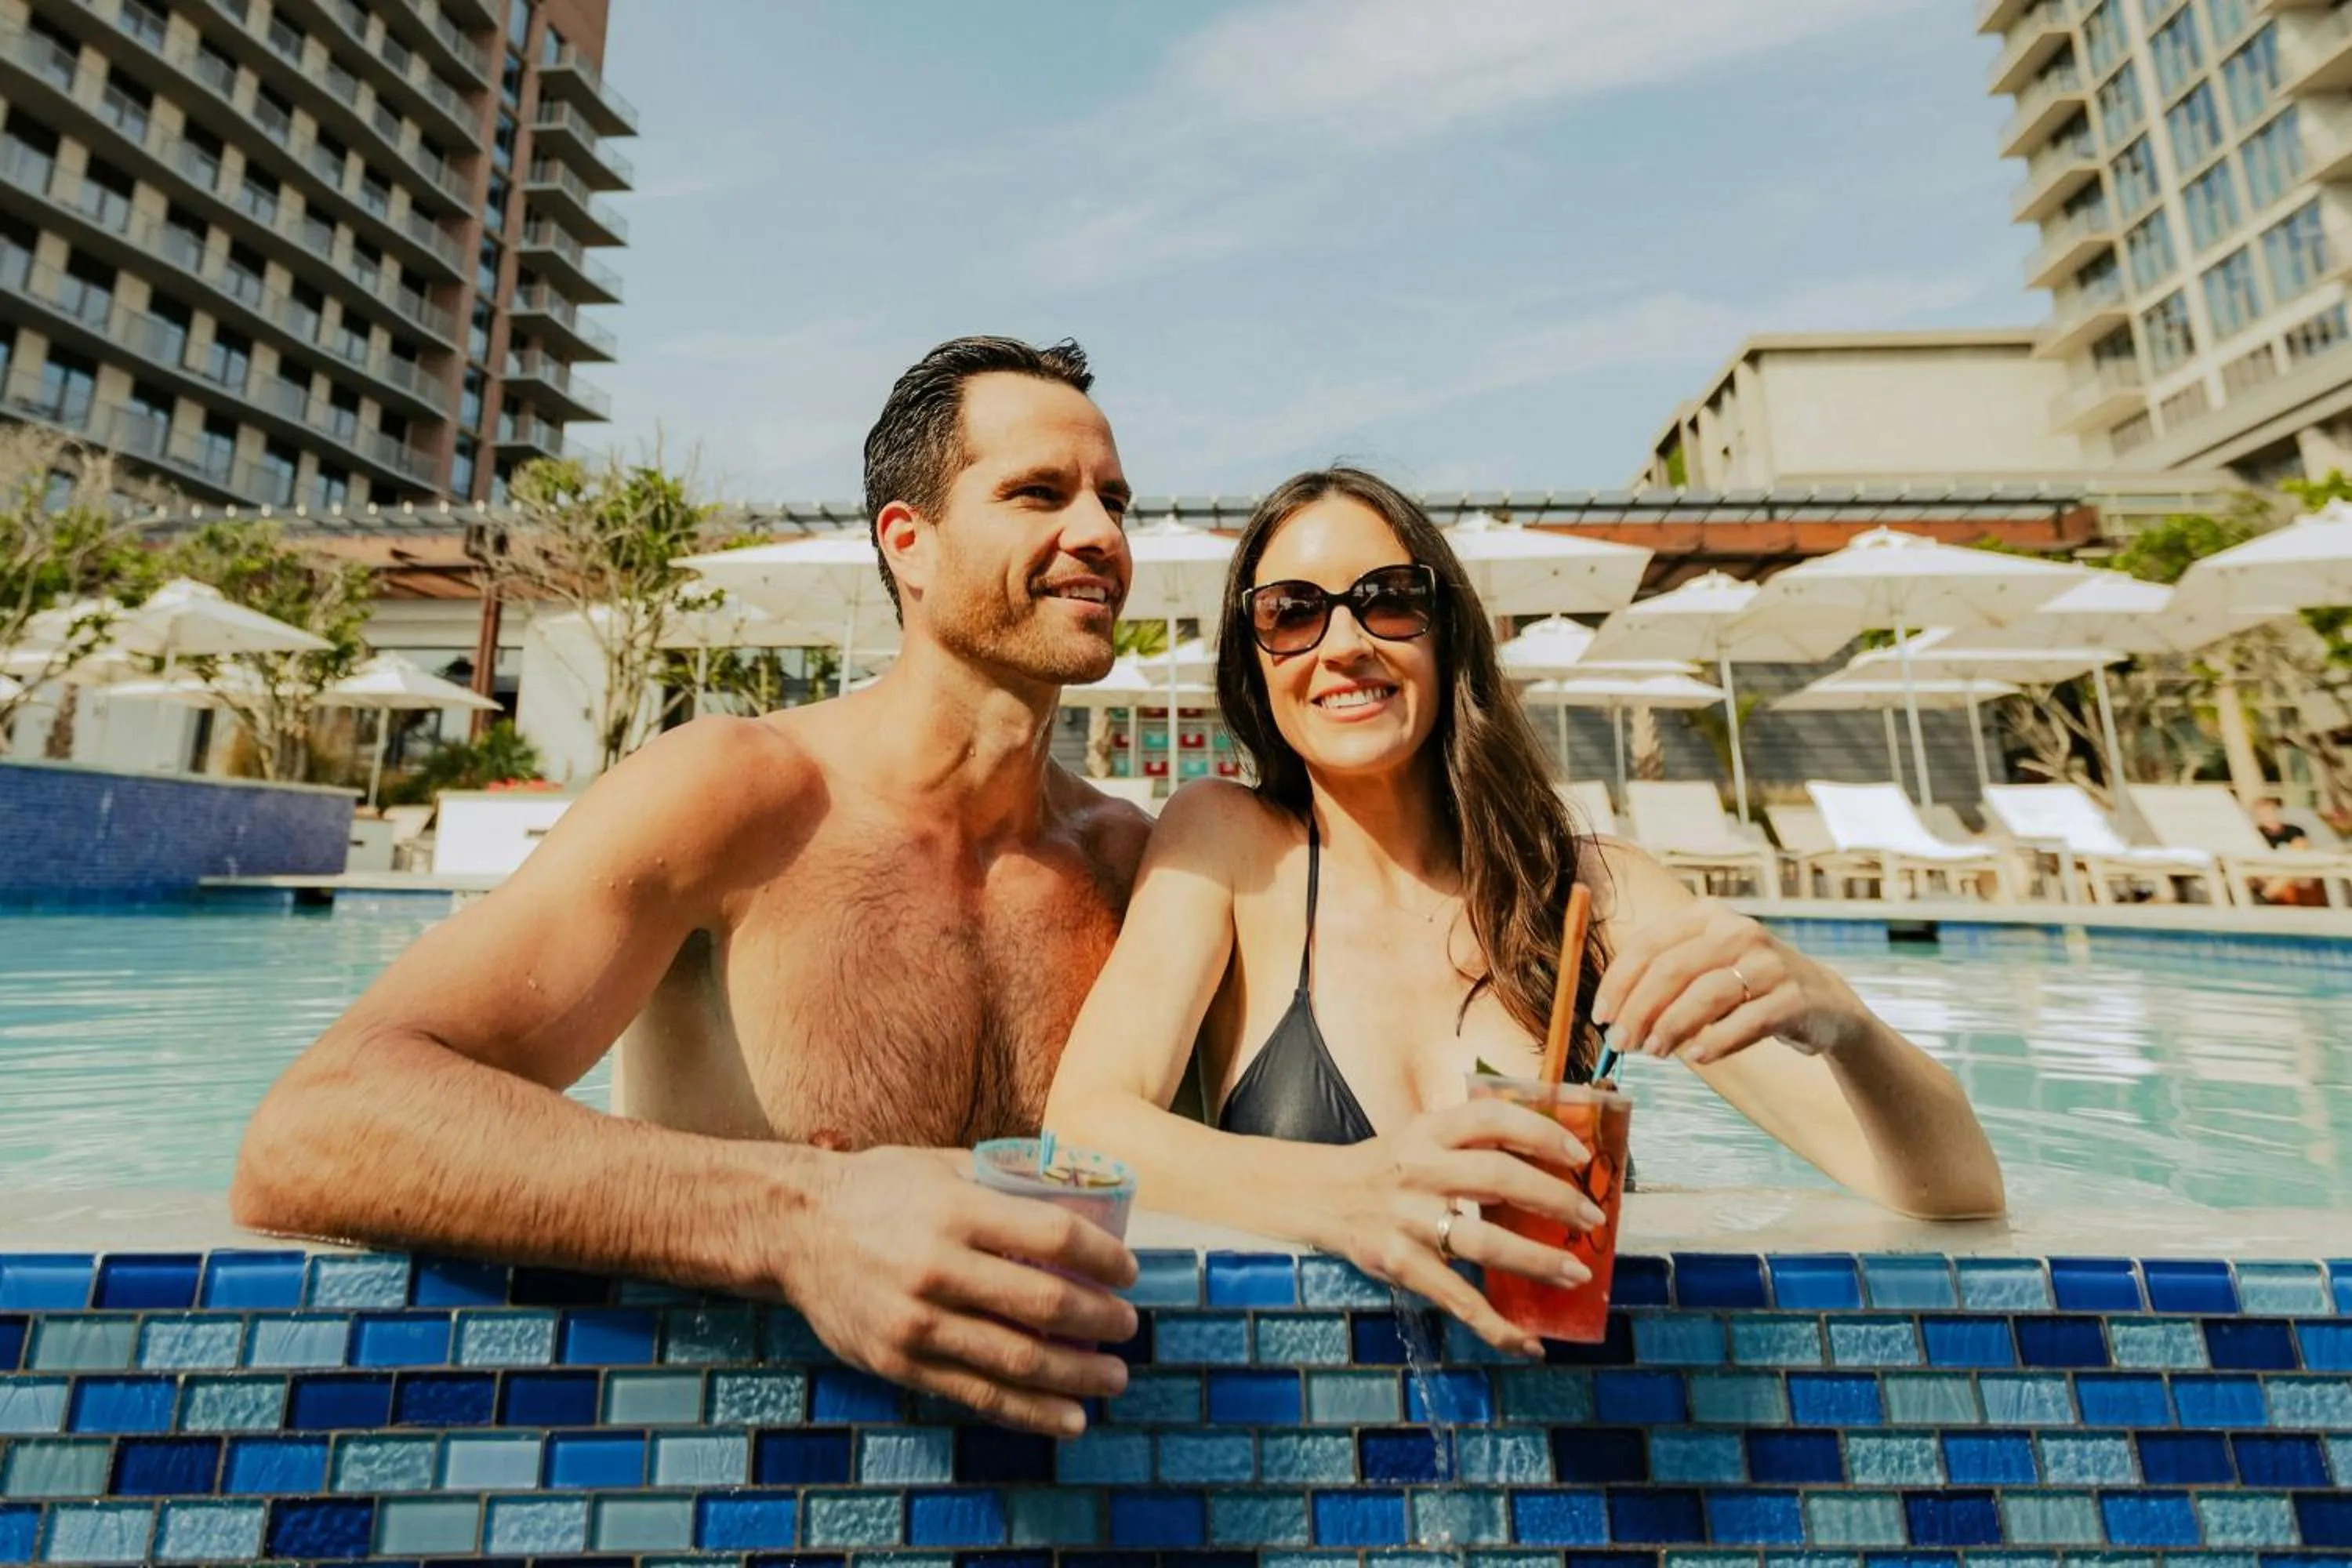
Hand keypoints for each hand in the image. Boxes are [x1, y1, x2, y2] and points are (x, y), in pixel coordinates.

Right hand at [776, 1146, 1138, 1435]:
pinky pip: (978, 1394)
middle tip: (1128, 1326)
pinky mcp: (899, 1362)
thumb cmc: (879, 1188)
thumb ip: (1005, 1181)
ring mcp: (917, 1322)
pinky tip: (1070, 1416)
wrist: (794, 1226)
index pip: (1054, 1238)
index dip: (1104, 1259)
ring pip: (1017, 1360)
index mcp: (956, 1211)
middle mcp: (938, 1269)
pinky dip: (1031, 1411)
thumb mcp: (942, 1166)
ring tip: (1113, 1378)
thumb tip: (1079, 1191)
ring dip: (1078, 1375)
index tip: (1129, 1271)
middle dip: (1100, 1321)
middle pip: (1044, 1304)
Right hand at [1330, 1099, 1607, 1357]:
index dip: (1541, 1132)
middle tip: (1592, 1219)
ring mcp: (1407, 1219)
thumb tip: (1550, 1153)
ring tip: (1576, 1275)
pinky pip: (1457, 1299)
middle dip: (1555, 1199)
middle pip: (1498, 1178)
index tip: (1580, 1154)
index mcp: (1428, 1131)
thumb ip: (1471, 1140)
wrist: (1316, 1195)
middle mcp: (1419, 1169)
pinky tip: (1528, 1342)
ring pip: (1484, 1242)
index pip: (1492, 1119)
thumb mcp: (1421, 1135)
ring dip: (1538, 1261)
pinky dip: (1497, 1326)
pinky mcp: (1399, 1264)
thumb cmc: (1386, 1166)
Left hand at [1593, 901, 1868, 1064]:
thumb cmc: (1744, 987)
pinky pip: (1748, 1021)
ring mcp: (1769, 962)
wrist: (1821, 1002)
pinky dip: (1717, 1041)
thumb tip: (1612, 1019)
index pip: (1649, 944)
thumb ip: (1661, 983)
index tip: (1600, 1017)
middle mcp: (1738, 930)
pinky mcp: (1794, 996)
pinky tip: (1697, 1056)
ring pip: (1707, 993)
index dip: (1618, 982)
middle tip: (1621, 1043)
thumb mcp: (1703, 968)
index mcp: (1706, 916)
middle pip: (1673, 969)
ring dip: (1672, 1027)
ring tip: (1654, 1051)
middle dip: (1639, 1009)